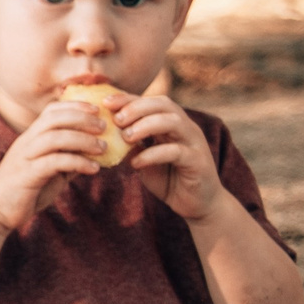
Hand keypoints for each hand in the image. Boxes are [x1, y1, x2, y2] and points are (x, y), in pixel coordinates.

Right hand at [0, 99, 108, 233]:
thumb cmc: (24, 192)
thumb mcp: (49, 172)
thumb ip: (67, 160)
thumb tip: (92, 154)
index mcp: (30, 138)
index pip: (51, 111)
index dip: (75, 106)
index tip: (97, 110)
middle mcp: (25, 143)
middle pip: (54, 119)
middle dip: (82, 118)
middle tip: (104, 127)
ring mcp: (24, 158)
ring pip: (55, 137)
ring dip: (83, 140)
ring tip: (102, 148)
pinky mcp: (26, 176)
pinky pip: (55, 162)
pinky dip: (78, 162)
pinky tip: (93, 169)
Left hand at [115, 95, 223, 219]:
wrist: (198, 204)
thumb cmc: (169, 179)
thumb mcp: (145, 160)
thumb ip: (131, 147)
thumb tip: (105, 135)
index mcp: (173, 124)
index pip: (152, 102)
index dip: (129, 99)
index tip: (106, 103)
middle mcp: (186, 128)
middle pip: (164, 104)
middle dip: (137, 108)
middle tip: (116, 119)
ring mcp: (194, 143)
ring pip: (173, 122)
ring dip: (146, 126)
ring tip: (126, 137)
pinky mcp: (198, 161)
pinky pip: (176, 151)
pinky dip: (153, 154)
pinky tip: (136, 163)